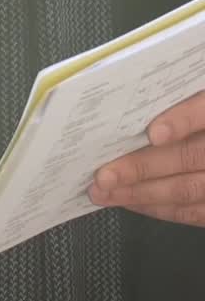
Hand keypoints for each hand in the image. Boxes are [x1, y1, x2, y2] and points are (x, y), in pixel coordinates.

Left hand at [88, 91, 204, 224]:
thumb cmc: (197, 99)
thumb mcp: (195, 89)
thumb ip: (178, 95)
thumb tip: (136, 90)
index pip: (204, 110)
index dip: (181, 120)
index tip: (154, 132)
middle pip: (191, 156)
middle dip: (143, 168)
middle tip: (104, 174)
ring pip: (189, 189)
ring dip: (142, 194)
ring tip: (105, 193)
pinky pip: (195, 212)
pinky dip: (160, 209)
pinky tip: (133, 202)